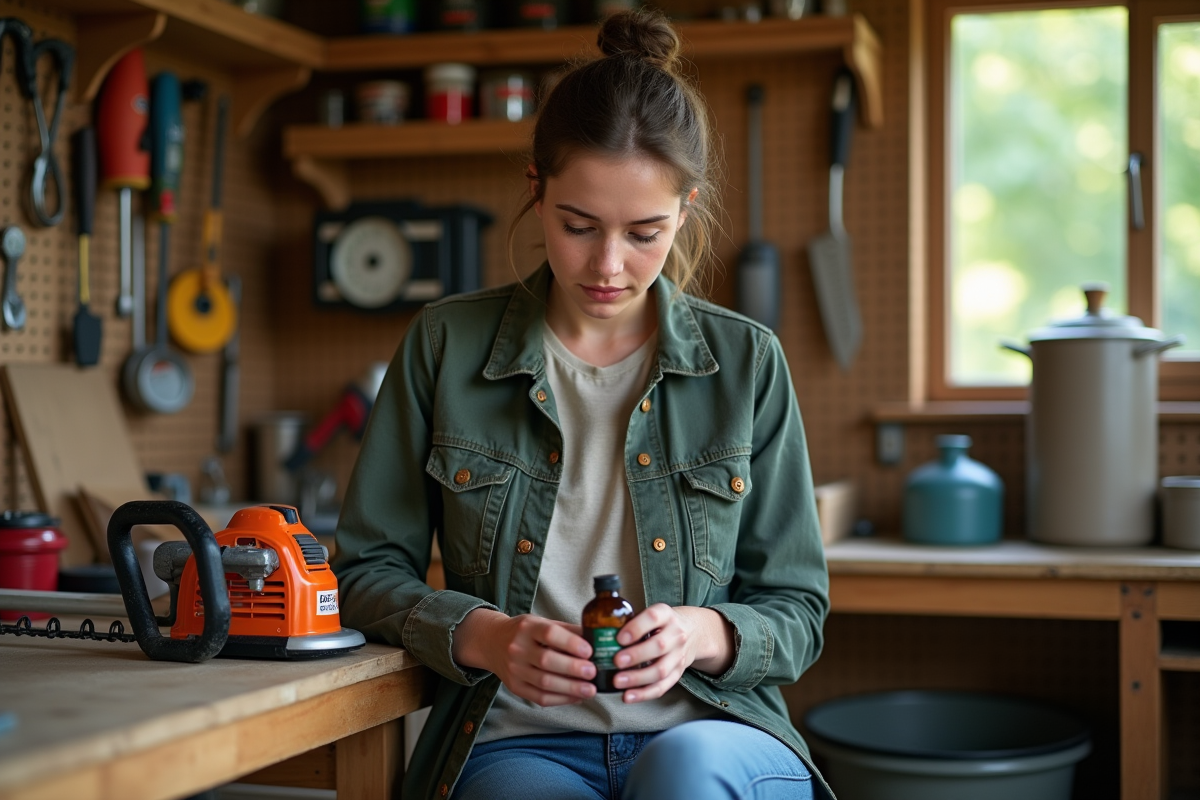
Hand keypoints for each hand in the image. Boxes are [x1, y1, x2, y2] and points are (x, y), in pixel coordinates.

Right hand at [453, 609, 597, 706]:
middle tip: (593, 672)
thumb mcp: (542, 622)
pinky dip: (560, 700)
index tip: (589, 650)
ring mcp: (514, 670)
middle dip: (573, 669)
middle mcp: (517, 648)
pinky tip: (576, 698)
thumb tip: (596, 640)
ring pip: (544, 683)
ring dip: (570, 688)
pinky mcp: (515, 687)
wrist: (492, 642)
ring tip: (590, 690)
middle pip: (546, 661)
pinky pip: (539, 698)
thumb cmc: (525, 632)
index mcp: (527, 628)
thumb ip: (567, 630)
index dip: (570, 643)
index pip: (549, 634)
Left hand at [609, 605, 733, 703]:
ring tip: (617, 682)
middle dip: (636, 655)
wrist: (692, 631)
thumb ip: (629, 621)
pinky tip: (627, 696)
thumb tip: (596, 632)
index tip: (619, 638)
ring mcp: (678, 656)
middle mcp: (676, 634)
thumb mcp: (650, 614)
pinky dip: (644, 694)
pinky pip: (662, 687)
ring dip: (637, 678)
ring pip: (661, 670)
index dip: (636, 628)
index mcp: (666, 615)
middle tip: (615, 661)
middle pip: (659, 646)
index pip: (653, 618)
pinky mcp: (678, 673)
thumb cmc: (660, 623)